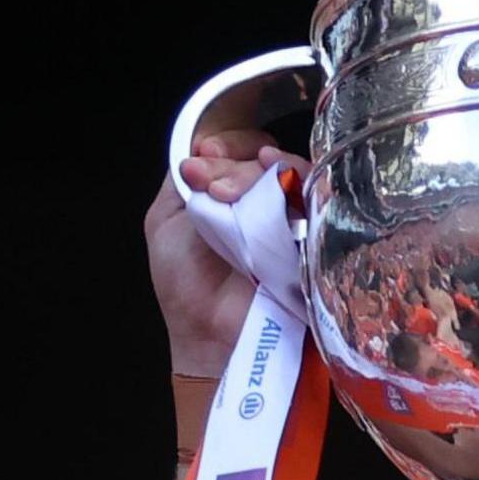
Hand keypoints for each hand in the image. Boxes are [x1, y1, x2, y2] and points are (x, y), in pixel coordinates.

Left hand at [152, 133, 299, 379]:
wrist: (210, 334)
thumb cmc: (186, 286)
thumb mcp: (166, 220)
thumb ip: (181, 179)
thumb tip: (200, 146)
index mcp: (228, 191)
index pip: (238, 147)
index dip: (224, 144)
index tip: (201, 160)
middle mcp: (261, 199)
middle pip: (262, 154)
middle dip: (233, 162)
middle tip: (213, 189)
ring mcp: (288, 217)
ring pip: (286, 170)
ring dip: (253, 173)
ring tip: (228, 195)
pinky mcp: (312, 237)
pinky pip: (313, 196)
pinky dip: (295, 179)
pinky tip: (274, 178)